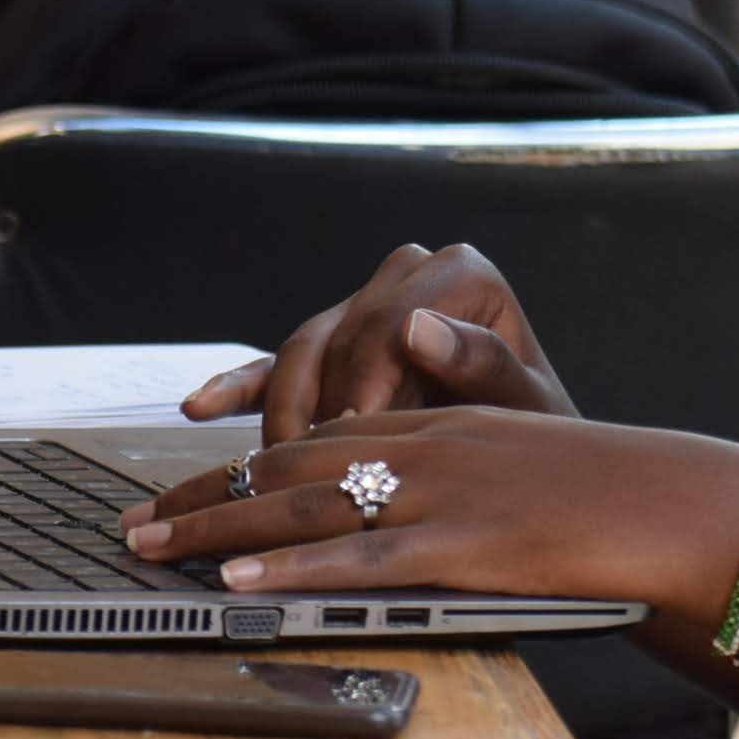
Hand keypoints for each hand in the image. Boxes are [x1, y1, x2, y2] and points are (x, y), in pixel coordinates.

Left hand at [118, 405, 738, 618]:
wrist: (675, 508)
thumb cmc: (604, 491)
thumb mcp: (519, 440)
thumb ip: (452, 425)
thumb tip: (390, 396)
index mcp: (439, 420)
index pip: (318, 433)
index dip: (243, 459)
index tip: (185, 483)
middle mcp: (428, 446)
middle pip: (293, 464)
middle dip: (207, 492)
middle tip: (137, 521)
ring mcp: (443, 495)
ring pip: (310, 507)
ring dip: (221, 528)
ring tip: (156, 547)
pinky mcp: (464, 548)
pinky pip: (361, 561)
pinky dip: (292, 573)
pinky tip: (240, 583)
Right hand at [181, 243, 577, 444]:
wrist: (528, 462)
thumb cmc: (536, 434)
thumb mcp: (530, 406)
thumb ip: (484, 366)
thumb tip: (420, 326)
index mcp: (462, 274)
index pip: (392, 315)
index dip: (370, 376)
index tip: (359, 430)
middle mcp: (409, 277)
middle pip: (341, 334)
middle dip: (324, 404)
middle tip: (310, 463)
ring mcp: (364, 311)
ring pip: (303, 351)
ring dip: (283, 410)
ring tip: (269, 465)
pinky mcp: (331, 352)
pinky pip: (275, 366)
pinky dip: (237, 386)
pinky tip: (202, 407)